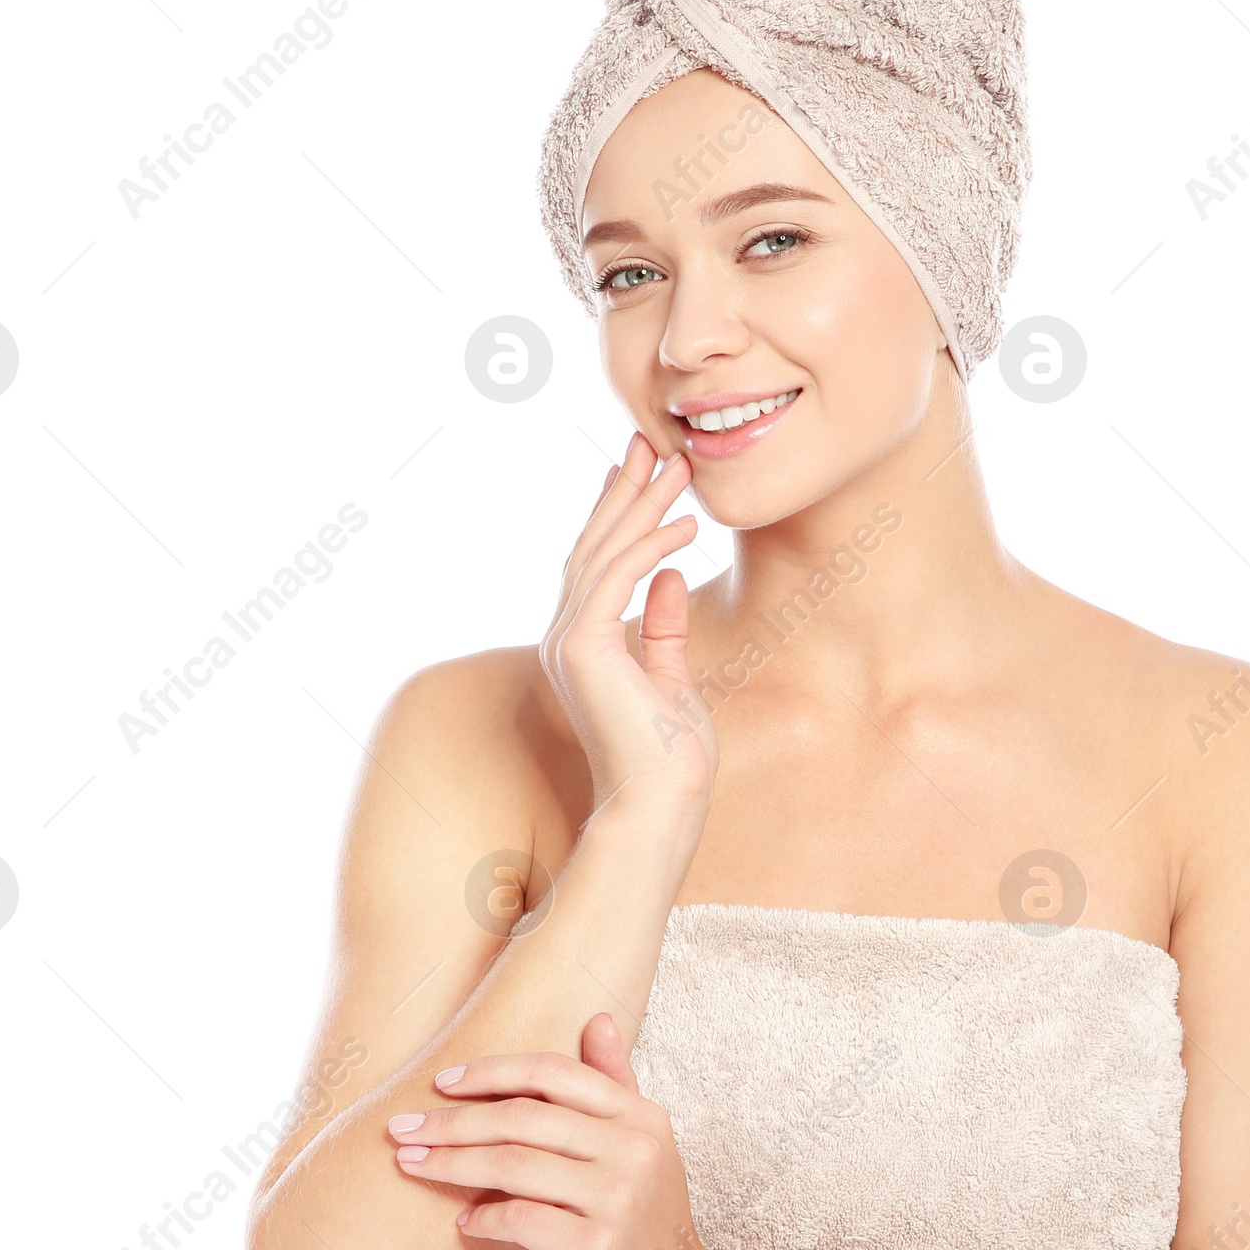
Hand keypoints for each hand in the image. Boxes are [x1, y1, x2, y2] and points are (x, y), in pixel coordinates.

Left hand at [388, 1013, 732, 1249]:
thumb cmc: (649, 1230)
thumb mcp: (645, 1150)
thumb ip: (617, 1085)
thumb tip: (598, 1017)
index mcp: (642, 1118)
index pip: (554, 1073)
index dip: (491, 1072)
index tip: (440, 1083)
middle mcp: (635, 1150)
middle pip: (524, 1117)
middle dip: (453, 1120)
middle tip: (401, 1128)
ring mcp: (619, 1200)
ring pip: (513, 1165)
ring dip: (452, 1162)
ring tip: (412, 1165)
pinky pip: (521, 1220)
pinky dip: (484, 1217)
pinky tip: (464, 1221)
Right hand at [542, 433, 717, 817]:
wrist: (660, 805)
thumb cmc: (670, 759)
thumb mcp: (673, 679)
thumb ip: (665, 628)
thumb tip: (673, 575)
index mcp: (581, 645)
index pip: (595, 564)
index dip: (616, 513)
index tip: (636, 470)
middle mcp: (564, 638)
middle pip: (593, 547)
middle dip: (625, 492)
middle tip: (652, 444)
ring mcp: (568, 642)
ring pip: (603, 554)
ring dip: (642, 506)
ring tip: (677, 468)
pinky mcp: (583, 648)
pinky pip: (616, 578)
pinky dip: (651, 546)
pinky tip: (685, 525)